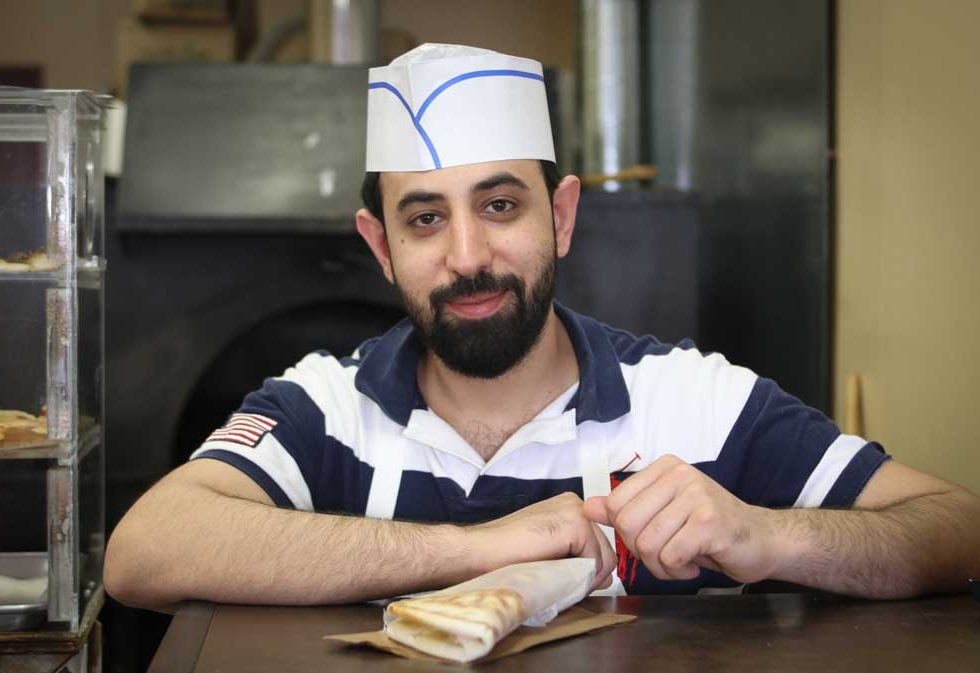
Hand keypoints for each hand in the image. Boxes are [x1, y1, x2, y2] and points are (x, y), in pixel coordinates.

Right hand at [468, 492, 616, 589]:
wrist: (479, 552)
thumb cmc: (505, 557)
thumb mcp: (550, 556)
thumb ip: (579, 561)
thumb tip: (608, 577)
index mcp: (568, 509)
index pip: (598, 545)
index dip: (587, 571)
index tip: (564, 579)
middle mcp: (575, 504)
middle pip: (605, 551)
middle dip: (589, 575)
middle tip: (561, 584)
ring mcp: (576, 511)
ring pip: (604, 558)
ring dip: (585, 578)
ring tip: (556, 580)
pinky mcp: (575, 524)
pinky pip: (596, 561)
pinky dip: (582, 576)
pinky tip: (556, 574)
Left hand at [583, 455, 778, 582]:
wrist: (761, 540)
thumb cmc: (709, 529)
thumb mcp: (663, 514)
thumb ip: (626, 509)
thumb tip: (587, 507)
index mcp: (664, 468)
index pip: (616, 504)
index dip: (627, 532)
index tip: (651, 538)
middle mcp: (679, 474)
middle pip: (627, 524)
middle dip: (641, 552)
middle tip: (666, 555)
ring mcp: (696, 495)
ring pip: (647, 544)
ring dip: (661, 566)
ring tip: (681, 561)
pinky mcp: (709, 521)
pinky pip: (670, 556)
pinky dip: (677, 571)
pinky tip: (694, 566)